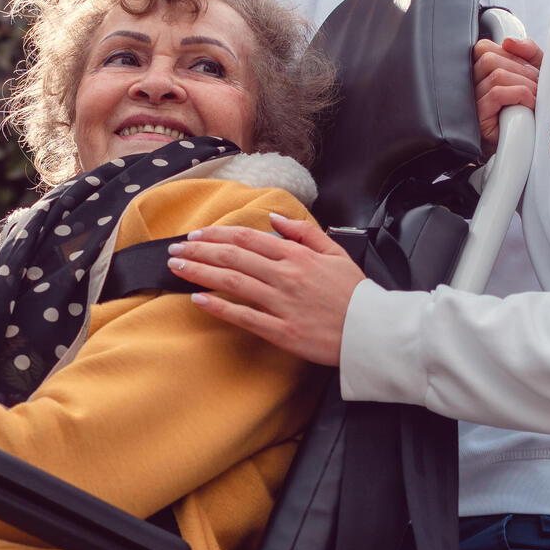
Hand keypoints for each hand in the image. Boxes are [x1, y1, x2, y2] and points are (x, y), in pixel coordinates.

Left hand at [164, 213, 365, 366]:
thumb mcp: (336, 253)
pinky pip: (244, 316)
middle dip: (199, 251)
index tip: (196, 235)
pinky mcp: (282, 331)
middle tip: (175, 249)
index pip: (248, 239)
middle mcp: (286, 276)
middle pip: (233, 257)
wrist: (373, 331)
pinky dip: (219, 307)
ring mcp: (282, 303)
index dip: (218, 235)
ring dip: (201, 272)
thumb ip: (304, 233)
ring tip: (178, 267)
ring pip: (233, 282)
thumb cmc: (355, 295)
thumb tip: (274, 218)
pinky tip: (198, 300)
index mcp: (298, 256)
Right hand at [472, 36, 541, 151]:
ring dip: (524, 84)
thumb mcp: (535, 73)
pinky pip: (497, 93)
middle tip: (536, 87)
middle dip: (521, 70)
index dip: (509, 53)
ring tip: (534, 98)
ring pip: (495, 75)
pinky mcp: (478, 118)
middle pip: (489, 58)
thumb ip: (528, 51)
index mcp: (481, 73)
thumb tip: (509, 41)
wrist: (530, 146)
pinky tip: (528, 106)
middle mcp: (472, 86)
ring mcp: (472, 102)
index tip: (527, 69)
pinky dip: (519, 95)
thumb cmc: (532, 111)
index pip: (483, 48)